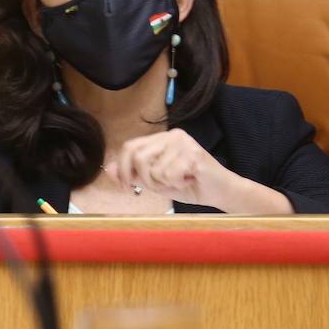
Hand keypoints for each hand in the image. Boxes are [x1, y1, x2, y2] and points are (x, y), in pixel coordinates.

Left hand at [115, 130, 291, 213]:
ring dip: (161, 183)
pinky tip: (188, 180)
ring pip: (152, 168)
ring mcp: (184, 143)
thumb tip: (107, 168)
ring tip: (177, 182)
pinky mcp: (194, 154)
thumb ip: (133, 174)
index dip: (122, 168)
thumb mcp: (155, 182)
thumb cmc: (190, 185)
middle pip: (137, 156)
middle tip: (159, 187)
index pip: (130, 146)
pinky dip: (175, 184)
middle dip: (143, 179)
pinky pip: (168, 174)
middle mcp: (173, 135)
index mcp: (162, 138)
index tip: (126, 186)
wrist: (221, 193)